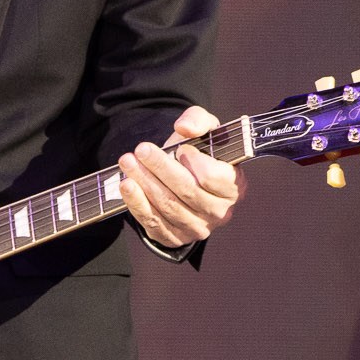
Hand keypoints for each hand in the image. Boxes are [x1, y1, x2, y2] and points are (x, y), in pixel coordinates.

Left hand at [118, 105, 238, 250]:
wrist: (182, 179)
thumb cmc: (197, 154)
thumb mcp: (204, 131)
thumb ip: (199, 121)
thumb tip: (185, 128)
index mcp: (233, 186)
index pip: (214, 178)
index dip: (195, 163)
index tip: (180, 147)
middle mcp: (219, 211)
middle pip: (187, 191)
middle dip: (161, 168)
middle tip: (141, 149)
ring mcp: (197, 228)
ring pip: (168, 206)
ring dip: (145, 183)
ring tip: (128, 162)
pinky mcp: (174, 237)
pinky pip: (153, 222)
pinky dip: (137, 204)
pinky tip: (126, 185)